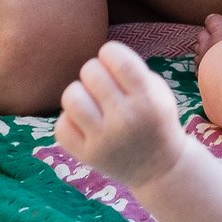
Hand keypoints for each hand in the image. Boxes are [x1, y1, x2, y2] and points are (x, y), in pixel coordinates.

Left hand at [54, 41, 190, 190]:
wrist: (159, 169)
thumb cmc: (156, 120)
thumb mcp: (160, 93)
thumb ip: (134, 71)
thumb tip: (101, 58)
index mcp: (147, 100)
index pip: (118, 58)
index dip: (110, 52)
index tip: (114, 62)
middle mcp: (126, 120)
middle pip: (91, 72)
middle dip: (95, 71)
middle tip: (103, 85)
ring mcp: (104, 140)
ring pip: (71, 97)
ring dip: (78, 93)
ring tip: (90, 102)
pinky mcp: (87, 156)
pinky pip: (61, 126)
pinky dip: (70, 120)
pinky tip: (83, 123)